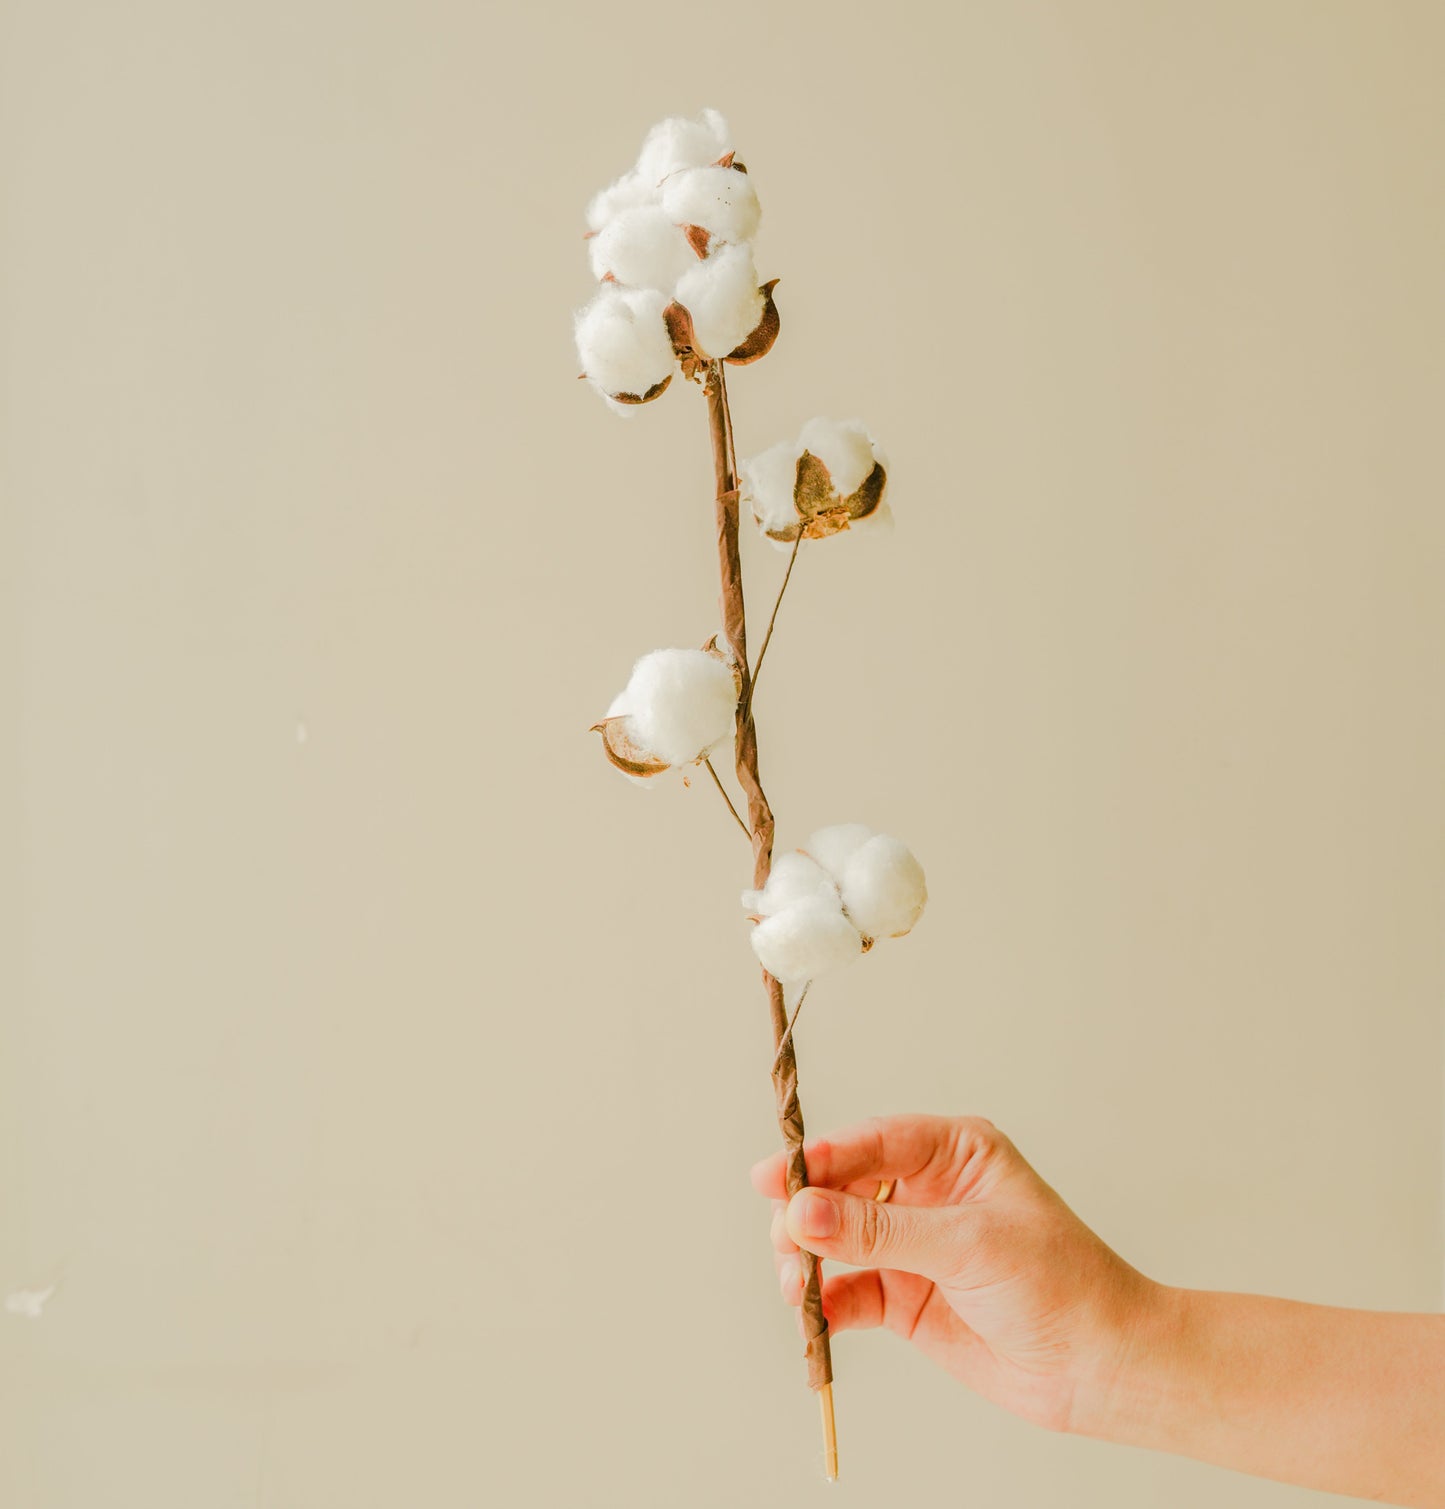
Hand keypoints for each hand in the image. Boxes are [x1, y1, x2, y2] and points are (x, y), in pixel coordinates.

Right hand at [751, 1113, 1156, 1433]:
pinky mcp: (903, 1296)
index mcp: (953, 1152)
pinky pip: (846, 1291)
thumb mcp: (969, 1245)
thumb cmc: (1061, 1284)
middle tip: (785, 1245)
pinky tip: (817, 1318)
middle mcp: (925, 1191)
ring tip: (797, 1289)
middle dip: (807, 1215)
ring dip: (807, 1261)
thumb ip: (881, 1230)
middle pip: (840, 1188)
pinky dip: (824, 1304)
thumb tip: (805, 1212)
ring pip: (834, 1240)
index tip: (773, 1177)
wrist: (1099, 1368)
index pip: (872, 1141)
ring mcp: (911, 1245)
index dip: (820, 1157)